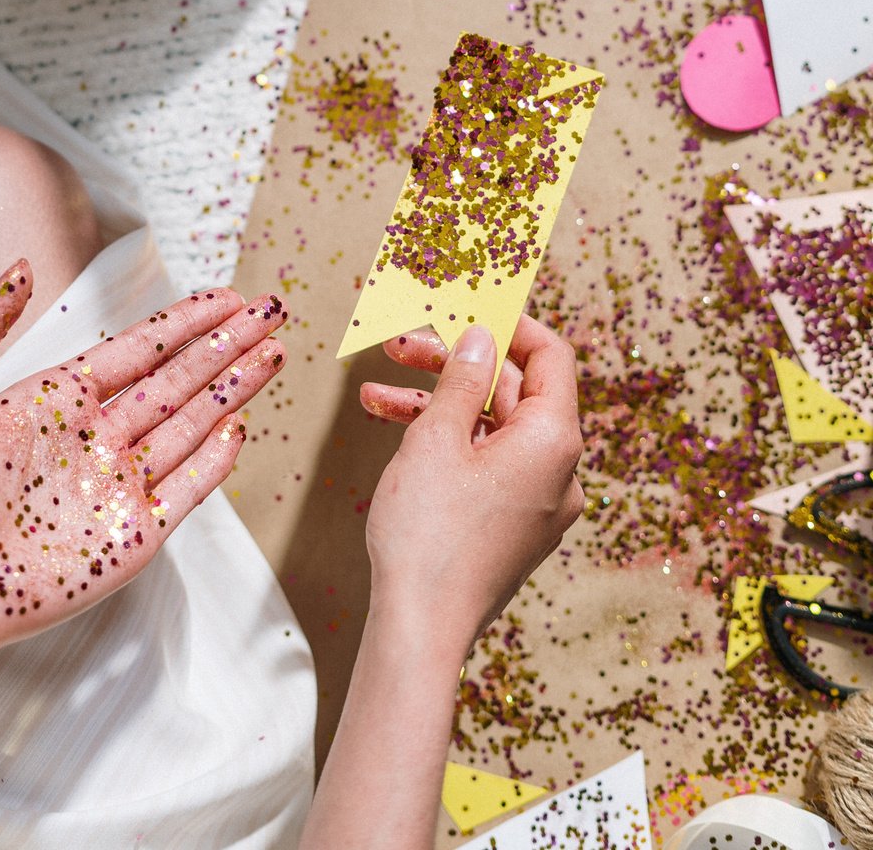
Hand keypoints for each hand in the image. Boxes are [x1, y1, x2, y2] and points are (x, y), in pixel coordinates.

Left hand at [0, 264, 284, 658]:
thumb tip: (24, 265)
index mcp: (60, 400)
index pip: (140, 350)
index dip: (186, 321)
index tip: (228, 295)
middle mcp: (97, 439)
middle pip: (179, 380)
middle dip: (227, 344)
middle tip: (272, 309)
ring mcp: (119, 488)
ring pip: (192, 426)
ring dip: (234, 389)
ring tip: (274, 352)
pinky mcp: (133, 539)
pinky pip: (186, 490)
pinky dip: (216, 460)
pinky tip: (241, 425)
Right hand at [359, 315, 583, 651]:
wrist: (420, 630)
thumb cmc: (429, 533)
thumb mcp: (437, 438)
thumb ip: (463, 378)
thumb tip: (482, 339)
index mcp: (555, 441)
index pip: (551, 357)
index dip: (511, 325)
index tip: (468, 308)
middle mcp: (561, 472)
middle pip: (516, 392)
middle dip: (456, 363)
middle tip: (403, 343)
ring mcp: (540, 503)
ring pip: (493, 428)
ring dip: (439, 402)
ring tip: (377, 391)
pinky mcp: (515, 527)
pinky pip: (488, 465)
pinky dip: (448, 443)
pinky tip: (395, 431)